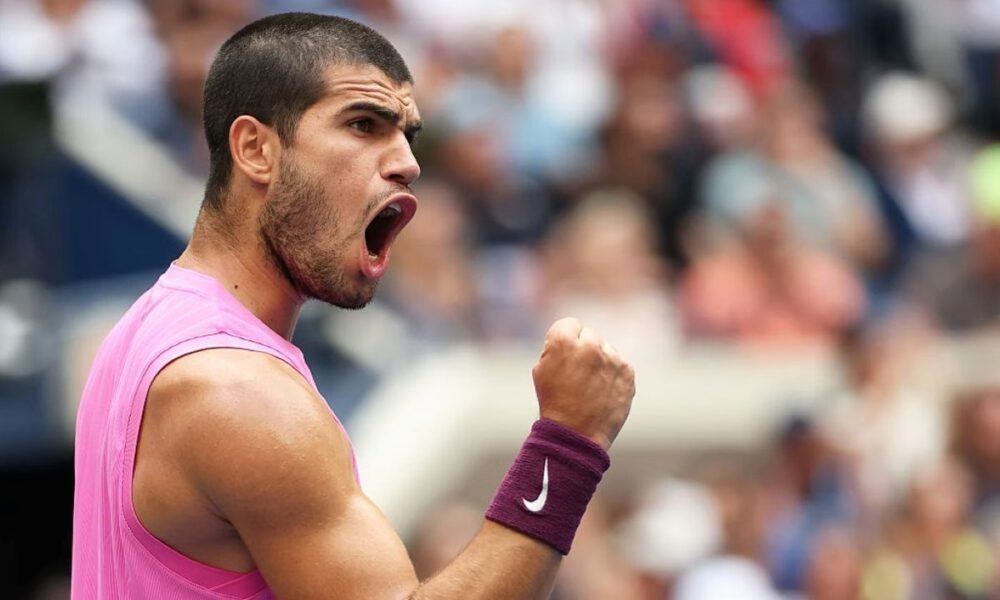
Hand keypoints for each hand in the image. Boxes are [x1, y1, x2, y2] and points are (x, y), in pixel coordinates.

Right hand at [532, 318, 634, 450]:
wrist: (575, 434)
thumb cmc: (554, 402)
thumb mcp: (541, 369)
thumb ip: (556, 346)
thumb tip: (572, 337)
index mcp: (563, 340)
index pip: (569, 324)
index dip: (566, 340)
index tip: (565, 357)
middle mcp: (590, 344)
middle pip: (590, 334)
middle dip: (584, 348)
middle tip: (578, 372)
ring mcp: (612, 358)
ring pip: (607, 349)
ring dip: (601, 361)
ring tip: (591, 386)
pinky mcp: (627, 372)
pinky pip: (619, 364)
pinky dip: (613, 375)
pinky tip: (603, 391)